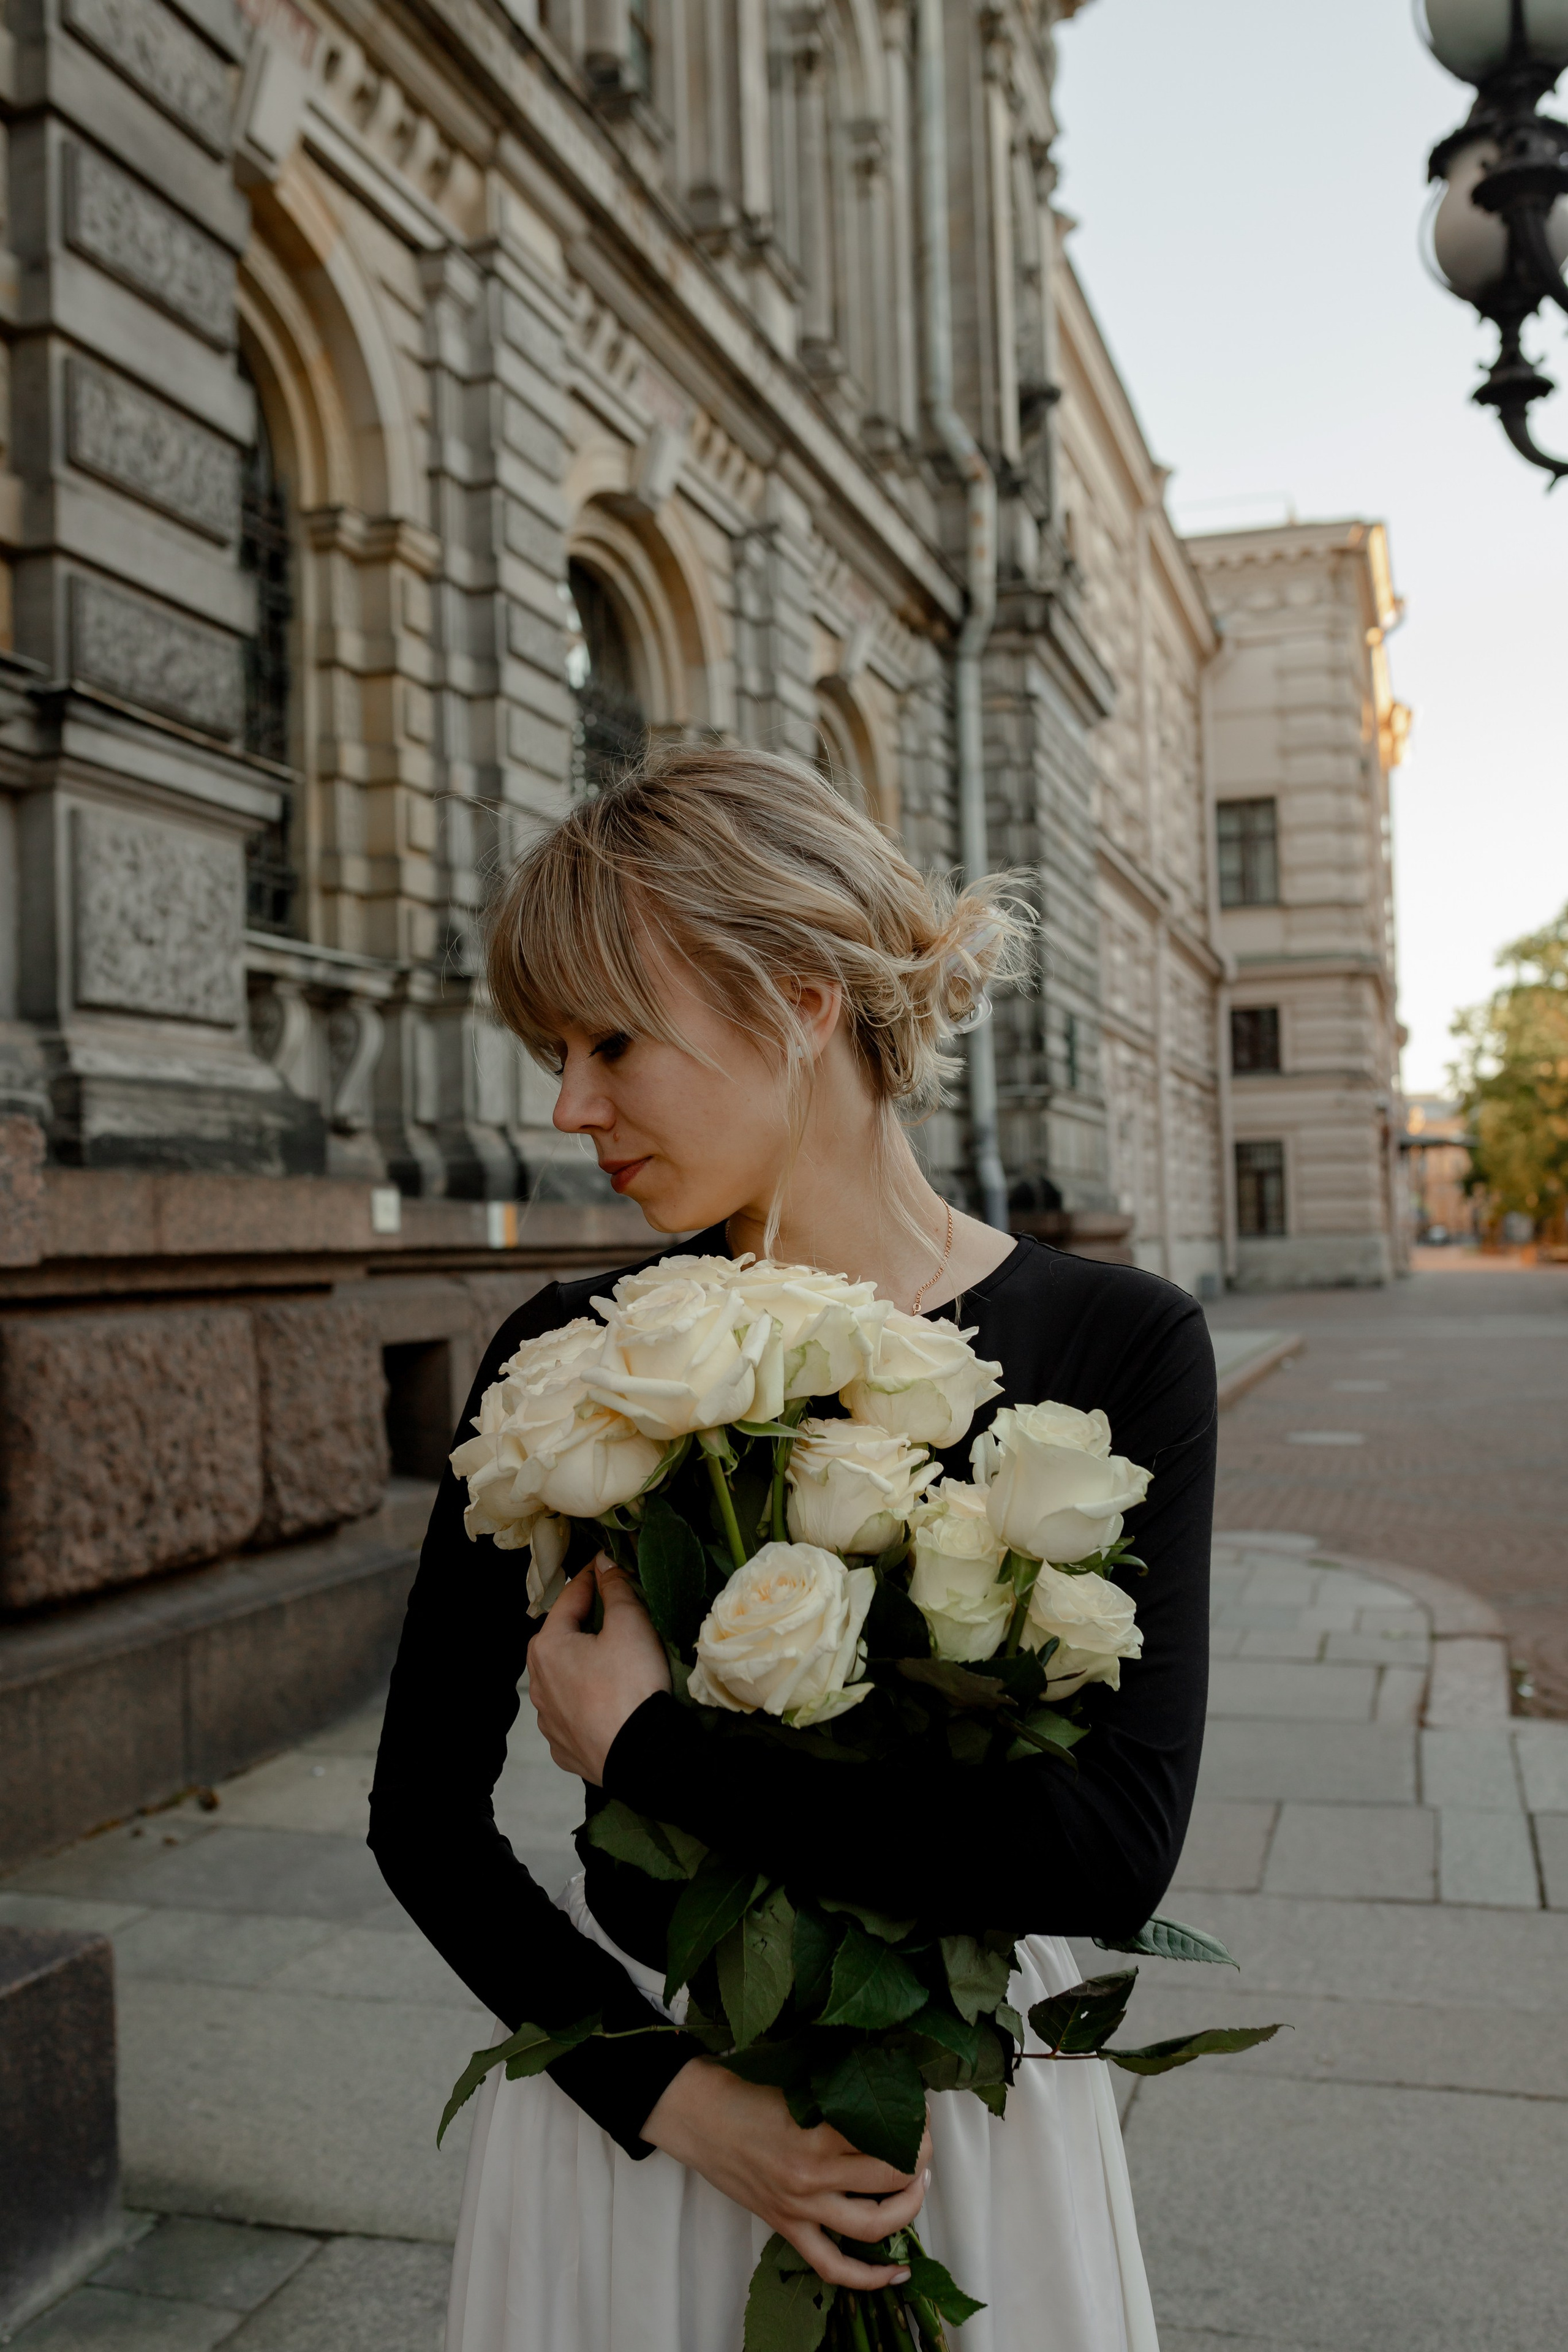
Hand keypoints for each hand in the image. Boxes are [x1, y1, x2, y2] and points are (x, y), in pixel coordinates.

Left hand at [526, 1555, 670, 1782]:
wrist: (640, 1756)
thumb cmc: (630, 1684)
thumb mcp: (629, 1625)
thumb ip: (615, 1589)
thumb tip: (602, 1563)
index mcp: (547, 1646)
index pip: (570, 1598)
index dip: (592, 1578)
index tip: (606, 1565)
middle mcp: (538, 1682)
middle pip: (562, 1639)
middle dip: (584, 1623)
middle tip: (613, 1614)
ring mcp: (548, 1720)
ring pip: (564, 1679)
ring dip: (581, 1666)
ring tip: (611, 1663)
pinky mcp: (563, 1747)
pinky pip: (572, 1715)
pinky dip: (585, 1703)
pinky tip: (604, 1704)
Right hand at [642, 2059, 932, 2288]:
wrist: (695, 2115)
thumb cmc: (743, 2088)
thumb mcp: (797, 2079)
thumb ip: (837, 2091)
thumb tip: (882, 2088)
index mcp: (816, 2132)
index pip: (886, 2136)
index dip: (913, 2123)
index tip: (919, 2109)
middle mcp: (812, 2176)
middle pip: (890, 2178)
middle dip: (919, 2159)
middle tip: (923, 2142)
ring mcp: (800, 2208)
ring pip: (874, 2226)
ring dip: (908, 2207)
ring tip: (918, 2185)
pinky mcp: (787, 2227)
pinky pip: (833, 2266)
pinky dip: (869, 2278)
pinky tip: (897, 2272)